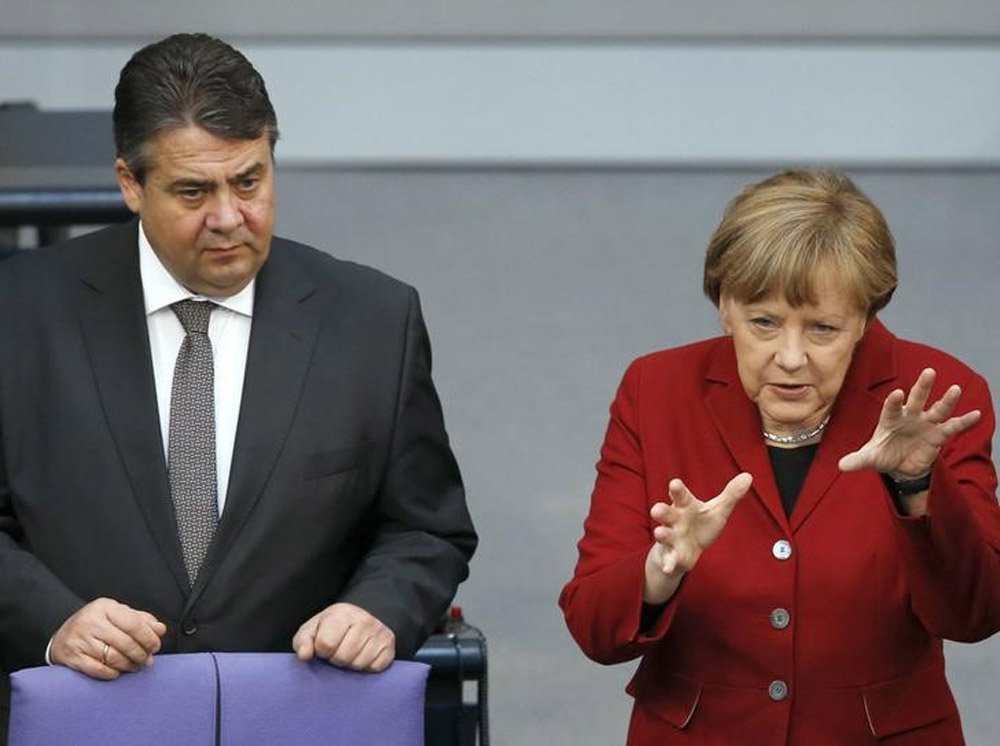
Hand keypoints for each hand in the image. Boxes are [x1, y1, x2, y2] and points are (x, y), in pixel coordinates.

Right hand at [49, 598, 166, 679]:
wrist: (62, 636)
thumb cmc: (97, 624)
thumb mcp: (117, 615)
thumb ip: (141, 620)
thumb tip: (161, 629)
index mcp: (105, 607)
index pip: (133, 623)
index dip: (148, 637)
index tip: (156, 646)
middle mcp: (91, 622)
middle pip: (125, 642)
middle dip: (141, 654)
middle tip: (148, 661)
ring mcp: (80, 640)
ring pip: (113, 657)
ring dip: (129, 665)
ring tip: (136, 666)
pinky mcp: (72, 657)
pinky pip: (98, 670)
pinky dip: (112, 673)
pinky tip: (118, 672)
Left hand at [292, 602, 394, 671]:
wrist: (360, 619)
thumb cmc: (332, 627)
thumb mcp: (313, 629)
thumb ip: (303, 641)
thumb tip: (305, 656)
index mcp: (342, 614)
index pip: (326, 644)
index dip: (322, 651)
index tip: (325, 647)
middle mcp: (364, 620)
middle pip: (343, 657)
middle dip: (337, 659)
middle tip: (338, 651)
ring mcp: (380, 632)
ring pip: (359, 664)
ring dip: (351, 664)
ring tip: (350, 654)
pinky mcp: (390, 646)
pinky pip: (375, 667)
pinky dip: (367, 667)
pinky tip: (363, 657)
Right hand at [645, 473, 752, 604]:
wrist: (687, 548)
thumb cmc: (700, 523)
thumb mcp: (717, 510)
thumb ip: (731, 494)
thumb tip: (748, 476)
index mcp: (685, 506)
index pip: (681, 495)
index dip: (677, 489)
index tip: (675, 484)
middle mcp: (675, 520)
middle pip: (666, 513)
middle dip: (661, 511)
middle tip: (657, 509)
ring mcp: (672, 538)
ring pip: (664, 534)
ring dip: (662, 534)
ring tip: (660, 533)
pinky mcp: (673, 555)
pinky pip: (669, 559)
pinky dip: (668, 563)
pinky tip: (668, 567)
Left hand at [838, 368, 980, 478]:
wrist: (900, 466)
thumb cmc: (883, 455)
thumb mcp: (870, 458)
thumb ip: (857, 460)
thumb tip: (841, 465)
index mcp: (890, 419)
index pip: (891, 407)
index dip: (894, 401)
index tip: (897, 393)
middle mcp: (909, 416)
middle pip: (916, 398)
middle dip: (922, 386)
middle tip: (929, 372)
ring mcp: (925, 423)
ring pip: (937, 409)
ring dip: (947, 400)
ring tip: (956, 389)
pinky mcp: (938, 435)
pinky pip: (952, 427)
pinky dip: (964, 421)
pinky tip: (975, 414)